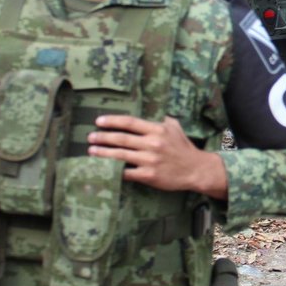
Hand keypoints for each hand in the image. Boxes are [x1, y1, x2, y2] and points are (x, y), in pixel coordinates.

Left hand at [88, 115, 226, 198]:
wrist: (196, 170)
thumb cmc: (184, 148)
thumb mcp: (175, 127)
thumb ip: (160, 119)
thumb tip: (147, 110)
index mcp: (157, 130)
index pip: (130, 122)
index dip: (112, 121)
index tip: (99, 121)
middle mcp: (153, 144)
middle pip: (121, 138)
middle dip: (103, 137)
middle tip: (90, 137)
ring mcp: (150, 160)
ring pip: (120, 155)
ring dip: (103, 152)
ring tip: (91, 150)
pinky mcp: (149, 175)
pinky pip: (126, 172)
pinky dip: (114, 170)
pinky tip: (104, 168)